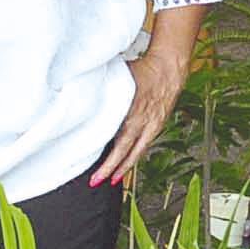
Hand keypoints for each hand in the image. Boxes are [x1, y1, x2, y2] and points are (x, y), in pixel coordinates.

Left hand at [92, 40, 189, 186]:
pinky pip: (145, 145)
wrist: (169, 67)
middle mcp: (143, 122)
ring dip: (124, 168)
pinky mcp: (158, 126)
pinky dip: (135, 156)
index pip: (117, 140)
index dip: (106, 157)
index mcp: (132, 110)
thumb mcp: (120, 77)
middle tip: (96, 181)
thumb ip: (102, 88)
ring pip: (137, 152)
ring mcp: (153, 126)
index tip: (93, 166)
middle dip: (110, 169)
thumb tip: (80, 91)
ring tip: (112, 180)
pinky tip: (126, 165)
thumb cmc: (143, 70)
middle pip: (126, 151)